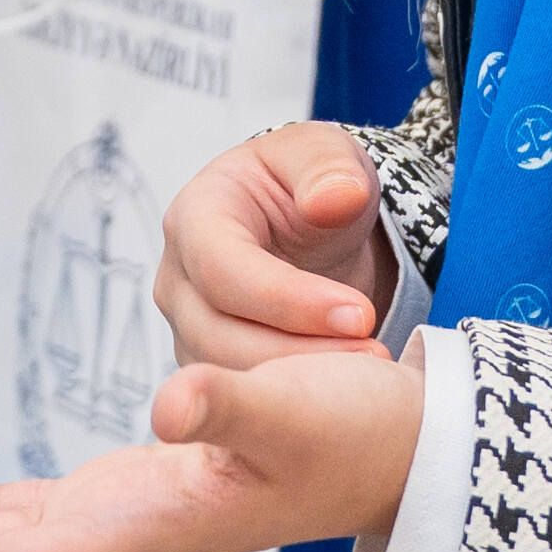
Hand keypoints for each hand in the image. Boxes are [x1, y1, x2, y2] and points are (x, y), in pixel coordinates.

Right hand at [158, 121, 394, 371]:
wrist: (309, 221)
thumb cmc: (309, 182)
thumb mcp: (327, 155)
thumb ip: (329, 168)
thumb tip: (334, 199)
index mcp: (195, 215)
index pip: (222, 268)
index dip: (288, 298)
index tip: (359, 315)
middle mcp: (178, 276)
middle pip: (217, 333)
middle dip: (299, 350)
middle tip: (374, 352)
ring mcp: (188, 325)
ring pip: (227, 372)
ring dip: (300, 380)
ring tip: (369, 365)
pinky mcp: (211, 362)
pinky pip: (241, 394)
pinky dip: (291, 397)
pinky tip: (344, 387)